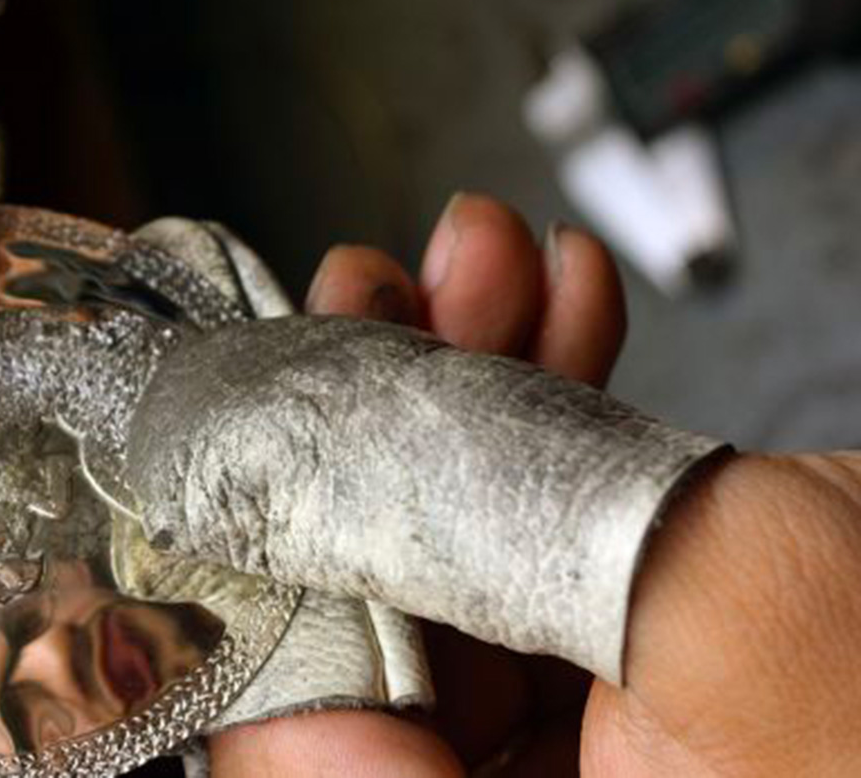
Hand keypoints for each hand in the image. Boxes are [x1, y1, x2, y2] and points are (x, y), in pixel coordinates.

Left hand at [211, 192, 860, 776]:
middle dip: (376, 437)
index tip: (263, 420)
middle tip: (373, 309)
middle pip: (380, 633)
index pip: (304, 737)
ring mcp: (612, 771)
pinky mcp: (670, 697)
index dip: (271, 559)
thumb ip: (501, 541)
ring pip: (472, 571)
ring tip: (472, 273)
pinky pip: (569, 560)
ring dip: (471, 397)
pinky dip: (566, 427)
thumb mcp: (737, 622)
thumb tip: (335, 459)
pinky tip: (564, 321)